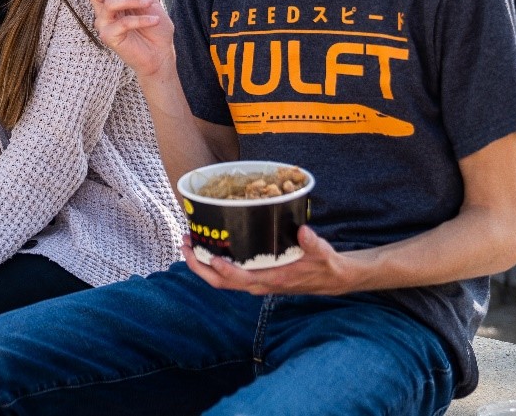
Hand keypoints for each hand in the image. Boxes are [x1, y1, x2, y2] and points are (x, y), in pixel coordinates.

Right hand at [84, 0, 175, 79]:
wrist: (162, 53)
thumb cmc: (155, 27)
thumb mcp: (147, 0)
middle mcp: (103, 11)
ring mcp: (105, 24)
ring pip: (109, 4)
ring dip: (132, 1)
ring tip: (149, 3)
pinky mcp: (109, 37)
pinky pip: (122, 23)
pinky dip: (141, 19)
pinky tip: (154, 20)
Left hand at [182, 226, 356, 296]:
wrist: (330, 279)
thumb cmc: (324, 264)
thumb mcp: (322, 252)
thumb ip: (312, 243)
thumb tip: (303, 232)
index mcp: (272, 279)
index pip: (242, 279)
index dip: (225, 270)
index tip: (212, 257)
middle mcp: (259, 284)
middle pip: (221, 283)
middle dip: (200, 267)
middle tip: (185, 245)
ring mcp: (255, 283)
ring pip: (221, 281)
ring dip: (202, 266)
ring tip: (188, 244)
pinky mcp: (255, 278)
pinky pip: (228, 276)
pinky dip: (213, 265)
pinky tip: (207, 249)